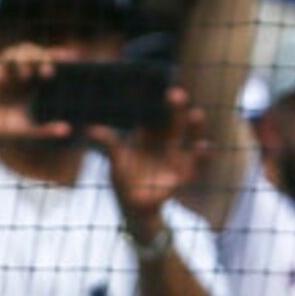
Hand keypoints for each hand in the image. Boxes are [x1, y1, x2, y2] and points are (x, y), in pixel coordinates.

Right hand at [0, 44, 74, 151]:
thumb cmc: (1, 129)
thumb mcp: (25, 132)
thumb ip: (45, 131)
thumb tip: (68, 131)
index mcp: (36, 86)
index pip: (52, 66)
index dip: (61, 59)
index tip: (74, 59)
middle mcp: (24, 74)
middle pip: (38, 54)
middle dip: (45, 57)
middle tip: (49, 73)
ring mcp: (8, 70)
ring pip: (20, 51)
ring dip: (26, 58)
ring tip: (28, 74)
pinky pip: (1, 60)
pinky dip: (5, 66)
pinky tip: (3, 80)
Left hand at [98, 87, 206, 237]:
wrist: (136, 206)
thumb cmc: (125, 179)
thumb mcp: (116, 160)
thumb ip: (109, 144)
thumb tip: (91, 130)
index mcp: (148, 136)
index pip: (154, 115)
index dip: (155, 104)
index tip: (157, 89)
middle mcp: (165, 143)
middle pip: (172, 122)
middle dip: (176, 108)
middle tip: (177, 94)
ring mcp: (176, 157)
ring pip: (187, 138)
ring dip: (193, 127)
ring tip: (196, 114)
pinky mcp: (184, 173)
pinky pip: (194, 163)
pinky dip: (200, 155)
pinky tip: (203, 146)